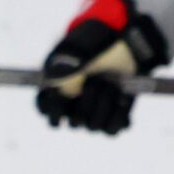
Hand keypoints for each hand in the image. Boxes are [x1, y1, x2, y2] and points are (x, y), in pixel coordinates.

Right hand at [36, 0, 166, 133]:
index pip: (45, 109)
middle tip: (97, 79)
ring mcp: (92, 113)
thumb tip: (54, 80)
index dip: (53, 109)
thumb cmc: (98, 43)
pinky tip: (122, 97)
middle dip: (88, 102)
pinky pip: (111, 129)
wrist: (128, 44)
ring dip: (105, 104)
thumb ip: (63, 62)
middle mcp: (73, 105)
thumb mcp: (78, 47)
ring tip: (113, 84)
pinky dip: (119, 114)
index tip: (63, 96)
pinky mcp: (112, 117)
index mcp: (56, 89)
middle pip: (74, 122)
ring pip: (93, 126)